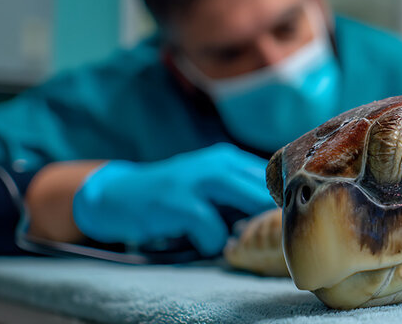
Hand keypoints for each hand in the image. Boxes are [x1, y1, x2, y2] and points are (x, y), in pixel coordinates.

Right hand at [72, 143, 275, 254]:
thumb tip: (280, 213)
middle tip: (263, 233)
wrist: (117, 194)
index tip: (282, 220)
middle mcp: (218, 163)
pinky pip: (214, 231)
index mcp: (229, 159)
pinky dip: (212, 242)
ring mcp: (198, 180)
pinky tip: (201, 241)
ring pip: (250, 202)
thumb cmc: (171, 195)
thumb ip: (241, 194)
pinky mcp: (179, 202)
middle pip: (269, 188)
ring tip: (231, 237)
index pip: (275, 176)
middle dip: (272, 214)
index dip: (284, 201)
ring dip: (246, 228)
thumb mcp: (209, 184)